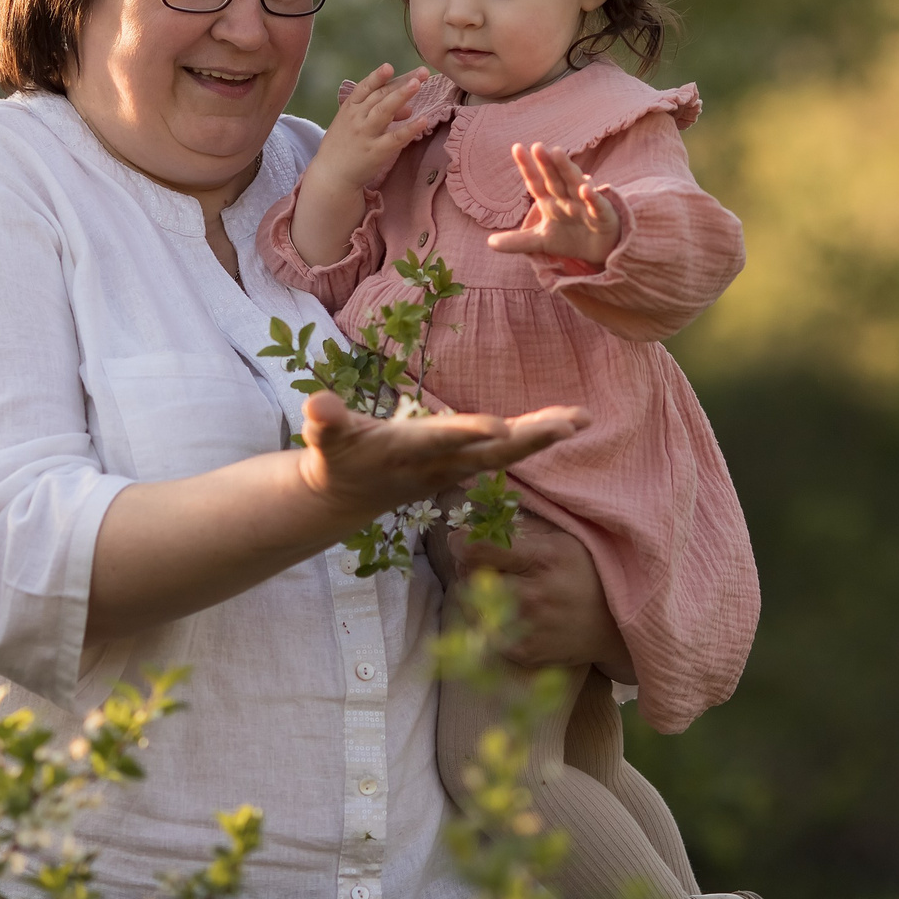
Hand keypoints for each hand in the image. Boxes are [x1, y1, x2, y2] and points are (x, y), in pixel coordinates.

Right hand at [297, 388, 584, 527]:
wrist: (350, 494)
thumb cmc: (336, 456)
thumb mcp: (323, 440)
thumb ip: (324, 421)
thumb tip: (317, 403)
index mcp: (407, 451)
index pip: (441, 441)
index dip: (467, 433)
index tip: (499, 427)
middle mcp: (440, 463)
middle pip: (492, 453)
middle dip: (529, 439)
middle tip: (569, 424)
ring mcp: (457, 466)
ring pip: (508, 453)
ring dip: (544, 435)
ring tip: (581, 418)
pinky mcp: (466, 462)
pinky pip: (510, 448)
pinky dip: (539, 434)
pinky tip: (570, 421)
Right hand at [308, 64, 434, 196]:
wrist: (331, 175)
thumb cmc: (344, 146)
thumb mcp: (354, 123)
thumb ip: (379, 111)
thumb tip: (408, 107)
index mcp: (350, 108)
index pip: (365, 88)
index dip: (377, 77)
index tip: (389, 67)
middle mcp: (357, 118)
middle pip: (380, 95)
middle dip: (401, 82)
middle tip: (421, 72)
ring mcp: (366, 135)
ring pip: (384, 111)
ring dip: (401, 96)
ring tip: (418, 84)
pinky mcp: (377, 152)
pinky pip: (395, 138)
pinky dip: (409, 128)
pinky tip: (422, 120)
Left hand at [448, 510, 636, 679]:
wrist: (615, 626)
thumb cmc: (587, 573)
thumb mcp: (563, 538)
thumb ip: (522, 528)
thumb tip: (480, 519)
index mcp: (542, 559)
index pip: (479, 550)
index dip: (461, 542)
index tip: (461, 539)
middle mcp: (533, 594)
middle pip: (469, 577)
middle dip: (468, 566)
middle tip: (482, 564)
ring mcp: (528, 627)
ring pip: (472, 605)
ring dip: (475, 593)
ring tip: (496, 587)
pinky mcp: (525, 652)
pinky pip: (484, 631)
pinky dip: (487, 619)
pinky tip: (506, 611)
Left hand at [485, 141, 620, 268]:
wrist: (600, 250)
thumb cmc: (570, 238)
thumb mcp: (541, 242)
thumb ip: (517, 241)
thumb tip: (489, 244)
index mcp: (551, 200)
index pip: (536, 182)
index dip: (527, 166)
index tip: (516, 147)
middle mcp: (567, 198)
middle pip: (554, 178)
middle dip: (546, 163)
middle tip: (537, 146)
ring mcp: (585, 204)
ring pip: (574, 184)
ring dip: (566, 169)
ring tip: (557, 152)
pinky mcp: (603, 215)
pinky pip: (597, 205)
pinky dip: (593, 197)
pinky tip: (586, 188)